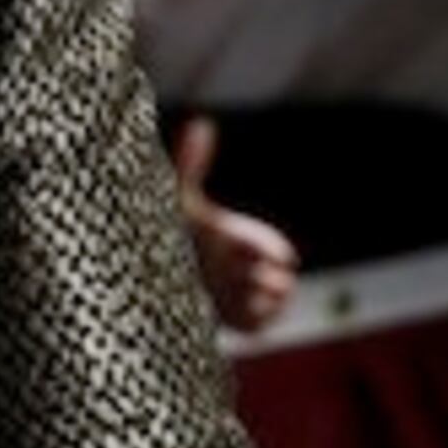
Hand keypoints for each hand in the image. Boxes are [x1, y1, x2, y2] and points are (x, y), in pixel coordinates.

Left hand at [172, 116, 298, 332]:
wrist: (166, 282)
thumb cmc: (182, 238)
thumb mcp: (186, 204)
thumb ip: (191, 165)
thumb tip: (201, 123)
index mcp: (251, 243)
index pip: (279, 250)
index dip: (257, 248)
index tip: (229, 244)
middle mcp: (260, 272)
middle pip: (281, 279)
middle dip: (253, 275)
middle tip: (222, 270)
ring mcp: (257, 299)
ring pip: (275, 300)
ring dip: (248, 295)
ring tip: (220, 289)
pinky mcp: (251, 324)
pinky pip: (262, 323)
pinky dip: (247, 317)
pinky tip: (221, 307)